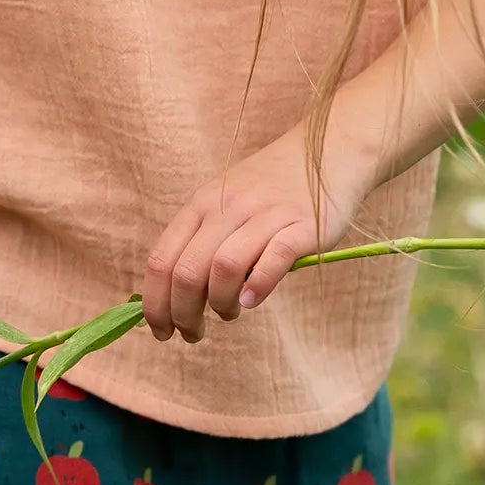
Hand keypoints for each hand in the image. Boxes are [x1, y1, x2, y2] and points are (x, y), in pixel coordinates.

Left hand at [140, 125, 378, 342]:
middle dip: (183, 313)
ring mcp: (266, 214)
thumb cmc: (272, 188)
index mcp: (202, 203)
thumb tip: (177, 297)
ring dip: (221, 303)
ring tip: (230, 313)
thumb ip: (204, 240)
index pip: (162, 259)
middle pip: (188, 271)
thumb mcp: (226, 202)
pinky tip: (254, 300)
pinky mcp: (302, 225)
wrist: (328, 151)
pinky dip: (258, 286)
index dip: (155, 303)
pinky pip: (273, 259)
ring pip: (224, 267)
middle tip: (193, 334)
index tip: (161, 330)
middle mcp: (228, 207)